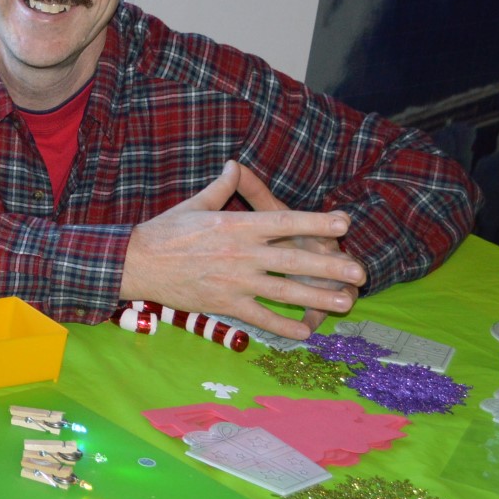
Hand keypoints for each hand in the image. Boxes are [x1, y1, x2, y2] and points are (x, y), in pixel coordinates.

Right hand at [121, 161, 366, 338]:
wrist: (137, 261)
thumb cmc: (165, 231)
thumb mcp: (195, 204)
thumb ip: (221, 187)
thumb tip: (234, 165)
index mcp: (237, 224)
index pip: (284, 221)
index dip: (316, 221)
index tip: (344, 223)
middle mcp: (242, 252)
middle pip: (295, 259)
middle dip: (331, 266)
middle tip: (360, 272)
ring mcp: (235, 280)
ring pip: (285, 290)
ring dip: (318, 297)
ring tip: (345, 302)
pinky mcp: (224, 303)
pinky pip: (261, 317)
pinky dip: (284, 326)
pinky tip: (305, 332)